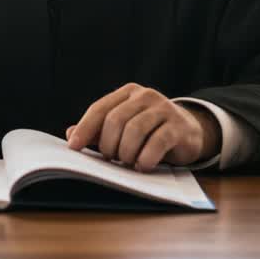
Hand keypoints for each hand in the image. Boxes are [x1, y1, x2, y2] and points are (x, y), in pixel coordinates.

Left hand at [65, 83, 219, 171]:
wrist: (189, 131)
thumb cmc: (149, 131)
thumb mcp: (124, 127)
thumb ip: (98, 131)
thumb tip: (70, 135)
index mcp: (128, 92)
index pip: (100, 108)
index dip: (85, 128)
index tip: (73, 147)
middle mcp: (146, 96)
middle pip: (116, 120)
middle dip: (108, 144)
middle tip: (111, 158)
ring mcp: (164, 109)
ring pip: (135, 130)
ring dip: (126, 152)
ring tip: (127, 162)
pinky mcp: (178, 126)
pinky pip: (157, 142)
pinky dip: (145, 158)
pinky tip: (142, 166)